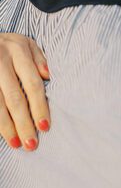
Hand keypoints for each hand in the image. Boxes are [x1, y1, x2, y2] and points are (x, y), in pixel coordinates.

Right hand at [0, 33, 50, 150]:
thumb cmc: (7, 46)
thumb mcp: (24, 43)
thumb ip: (38, 58)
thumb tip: (48, 75)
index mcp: (18, 50)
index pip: (32, 83)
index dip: (39, 106)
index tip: (45, 127)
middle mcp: (1, 60)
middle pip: (15, 97)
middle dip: (24, 122)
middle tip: (32, 144)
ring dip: (7, 127)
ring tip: (16, 143)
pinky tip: (3, 133)